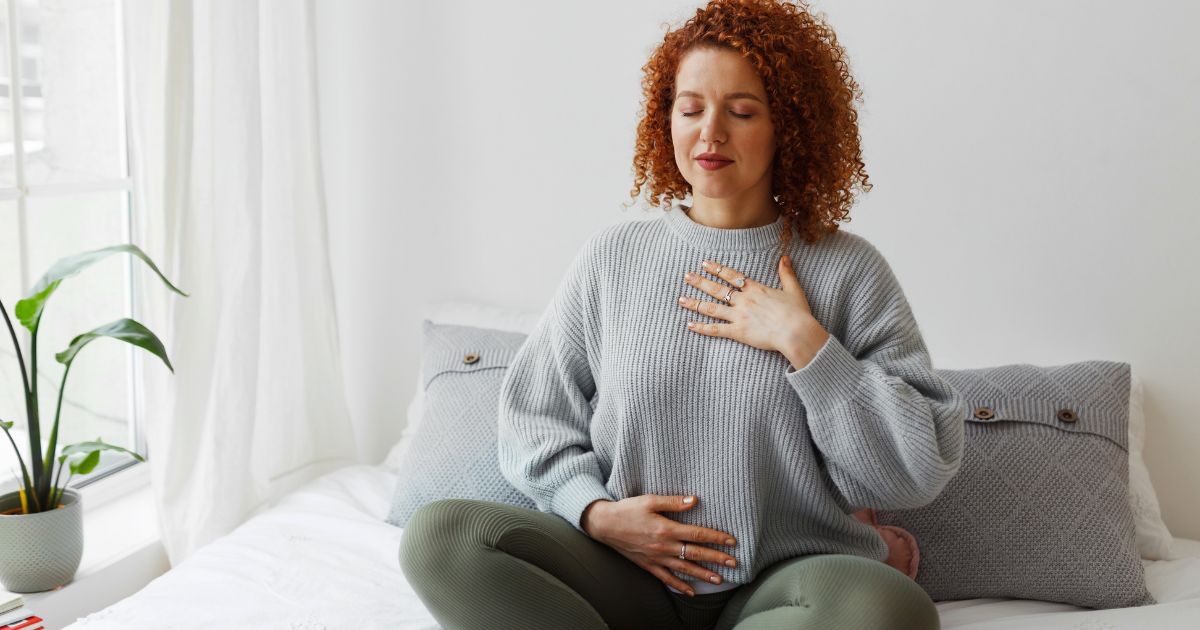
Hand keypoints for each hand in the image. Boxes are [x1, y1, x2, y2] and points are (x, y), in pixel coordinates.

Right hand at [581, 495, 736, 596]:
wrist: (605, 525)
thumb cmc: (628, 509)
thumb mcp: (650, 500)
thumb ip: (673, 502)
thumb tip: (694, 500)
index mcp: (666, 529)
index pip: (697, 535)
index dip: (716, 538)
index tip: (732, 542)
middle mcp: (664, 546)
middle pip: (695, 553)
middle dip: (716, 559)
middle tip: (734, 563)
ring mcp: (656, 558)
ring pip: (684, 569)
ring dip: (703, 575)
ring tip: (719, 580)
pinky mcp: (648, 565)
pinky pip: (666, 578)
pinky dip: (679, 585)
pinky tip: (691, 591)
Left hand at [679, 256, 829, 369]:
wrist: (796, 332)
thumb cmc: (797, 313)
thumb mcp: (794, 289)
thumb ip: (786, 273)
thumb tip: (785, 257)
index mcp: (755, 289)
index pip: (731, 276)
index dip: (717, 269)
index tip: (704, 263)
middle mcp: (744, 300)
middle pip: (717, 289)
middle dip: (700, 282)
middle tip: (686, 276)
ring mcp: (739, 316)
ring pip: (712, 308)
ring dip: (695, 303)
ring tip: (681, 299)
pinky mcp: (738, 332)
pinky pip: (716, 329)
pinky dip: (702, 328)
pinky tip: (690, 325)